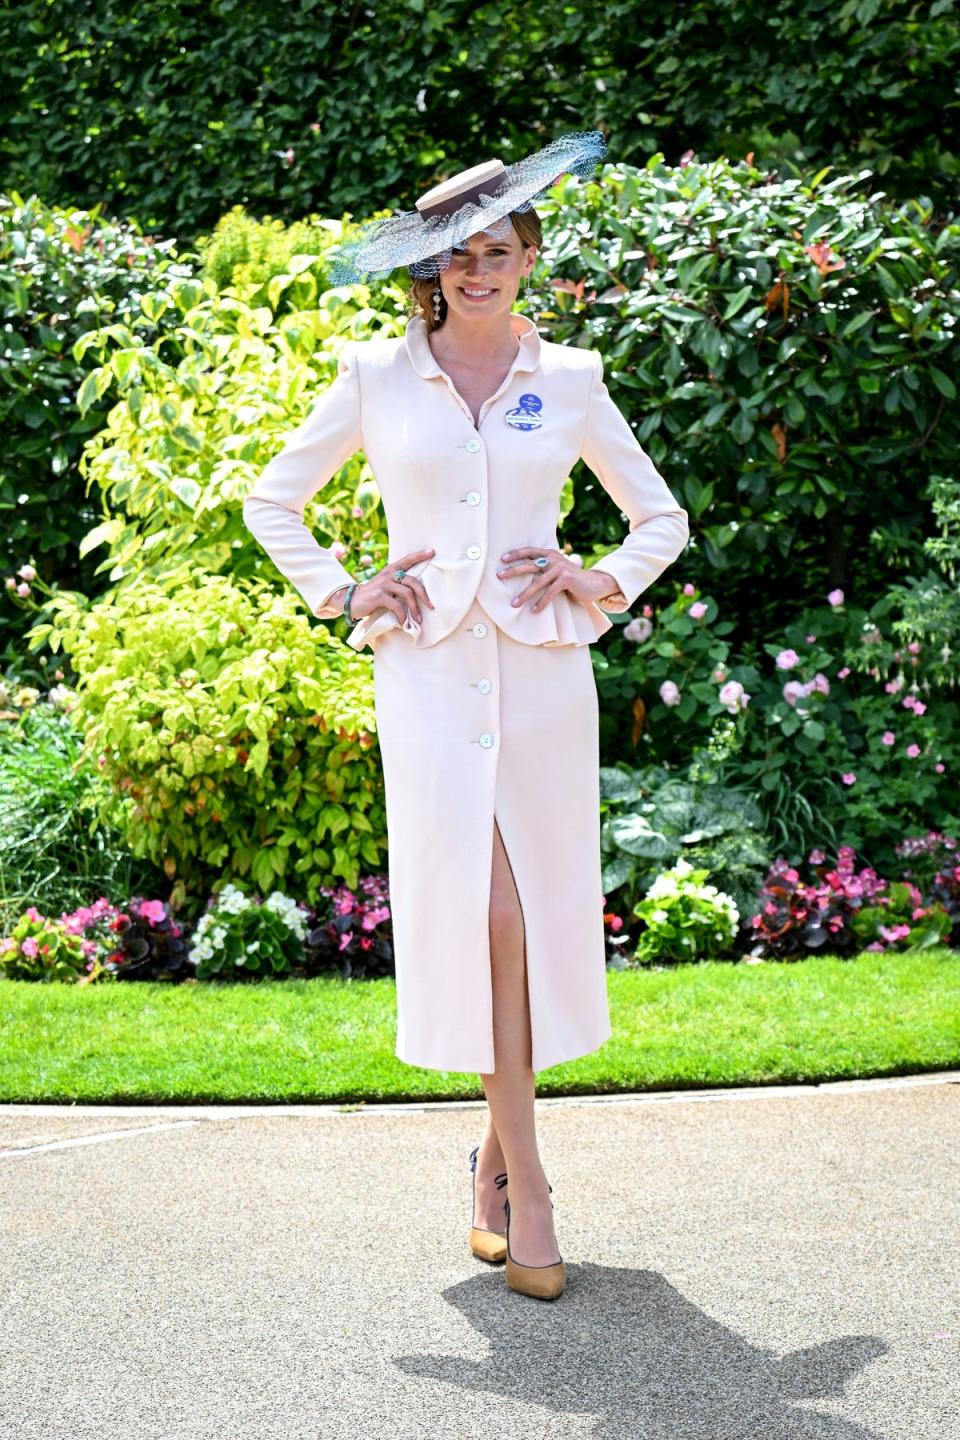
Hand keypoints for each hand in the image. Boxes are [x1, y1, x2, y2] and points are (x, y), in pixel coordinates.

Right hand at [349, 547, 436, 624]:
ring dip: (415, 609)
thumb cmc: (372, 596)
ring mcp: (384, 584)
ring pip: (408, 594)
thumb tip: (417, 595)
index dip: (420, 555)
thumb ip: (397, 586)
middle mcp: (388, 574)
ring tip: (418, 619)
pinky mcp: (379, 595)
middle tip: (431, 606)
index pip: (407, 559)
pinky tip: (404, 623)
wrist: (350, 601)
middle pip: (413, 581)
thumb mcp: (385, 586)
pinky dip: (403, 616)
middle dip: (424, 595)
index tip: (432, 552)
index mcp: (391, 570)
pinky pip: (397, 606)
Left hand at [496, 547, 621, 611]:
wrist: (594, 583)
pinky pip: (550, 592)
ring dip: (524, 594)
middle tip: (499, 576)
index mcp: (550, 554)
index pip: (530, 551)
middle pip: (529, 564)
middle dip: (513, 571)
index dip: (516, 554)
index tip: (502, 559)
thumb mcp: (557, 571)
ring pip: (538, 582)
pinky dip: (541, 602)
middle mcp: (554, 558)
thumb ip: (544, 569)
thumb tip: (524, 575)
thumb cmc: (572, 580)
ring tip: (514, 604)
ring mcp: (560, 568)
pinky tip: (534, 610)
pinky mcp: (566, 579)